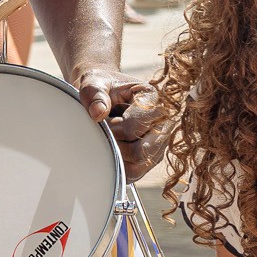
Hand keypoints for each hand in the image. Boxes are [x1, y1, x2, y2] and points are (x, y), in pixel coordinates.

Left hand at [70, 65, 167, 179]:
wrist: (106, 94)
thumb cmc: (103, 87)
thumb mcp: (94, 83)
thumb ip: (95, 94)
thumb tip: (98, 113)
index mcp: (152, 98)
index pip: (136, 125)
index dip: (115, 128)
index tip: (107, 120)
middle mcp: (162, 121)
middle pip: (144, 150)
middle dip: (119, 146)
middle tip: (109, 133)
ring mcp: (159, 141)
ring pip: (140, 165)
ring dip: (119, 157)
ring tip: (113, 140)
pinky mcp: (152, 156)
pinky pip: (136, 173)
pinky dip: (120, 167)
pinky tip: (114, 150)